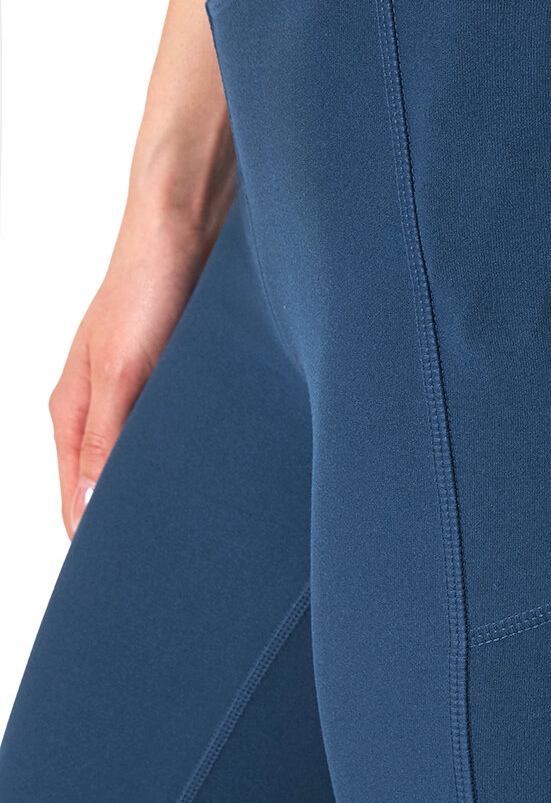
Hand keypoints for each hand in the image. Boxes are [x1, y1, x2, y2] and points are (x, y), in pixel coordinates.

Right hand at [49, 209, 222, 538]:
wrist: (190, 223)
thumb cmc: (146, 285)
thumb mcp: (121, 368)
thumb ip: (106, 438)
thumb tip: (91, 508)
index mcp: (73, 410)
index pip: (74, 497)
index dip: (96, 536)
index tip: (126, 578)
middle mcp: (105, 404)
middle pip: (114, 481)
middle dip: (141, 514)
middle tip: (178, 556)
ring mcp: (144, 389)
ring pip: (154, 455)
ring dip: (174, 480)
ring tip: (206, 520)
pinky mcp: (183, 372)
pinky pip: (187, 426)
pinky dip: (199, 447)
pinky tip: (226, 466)